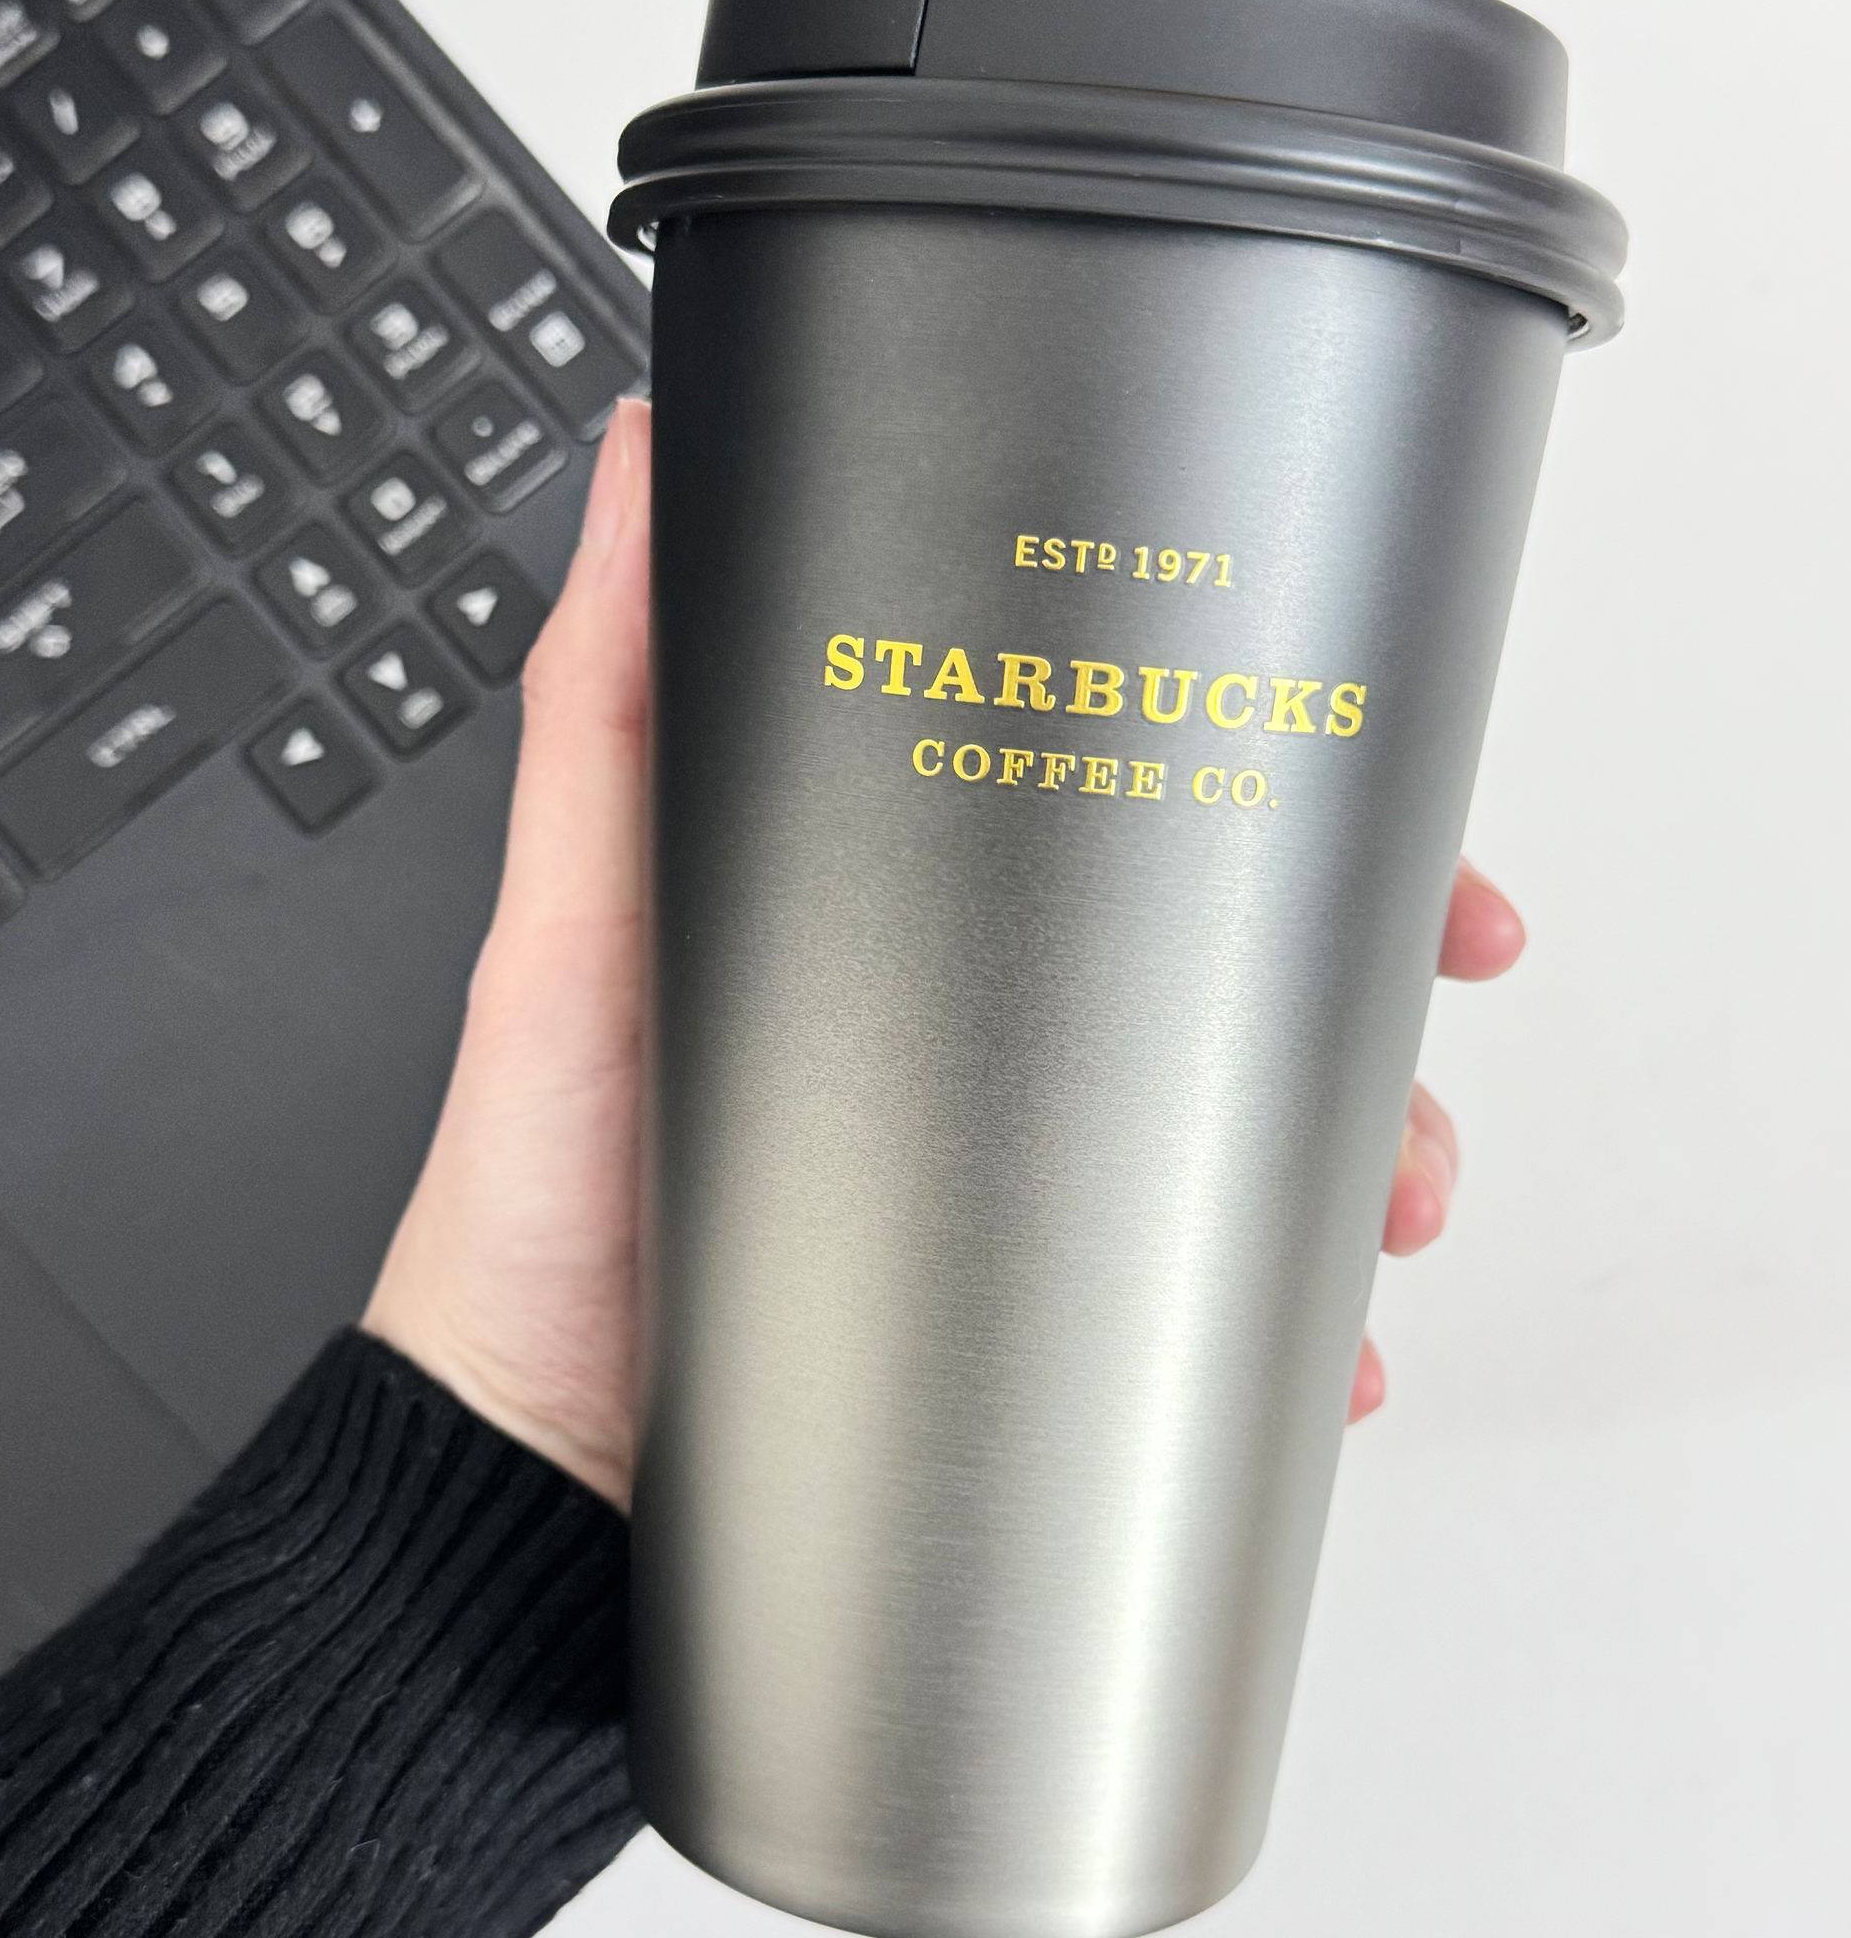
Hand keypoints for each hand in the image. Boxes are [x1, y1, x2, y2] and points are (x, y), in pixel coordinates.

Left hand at [365, 400, 1525, 1497]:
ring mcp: (1006, 1176)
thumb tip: (647, 471)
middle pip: (1223, 977)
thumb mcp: (568, 926)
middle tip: (1407, 1059)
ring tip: (1385, 1210)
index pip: (1120, 813)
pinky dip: (1289, 1318)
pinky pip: (1197, 1298)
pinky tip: (1325, 1343)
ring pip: (1245, 1139)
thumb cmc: (535, 1198)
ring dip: (1356, 1161)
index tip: (1386, 800)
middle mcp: (969, 1038)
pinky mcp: (1022, 1312)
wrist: (529, 1466)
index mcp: (896, 919)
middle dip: (1362, 1006)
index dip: (1275, 792)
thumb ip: (606, 703)